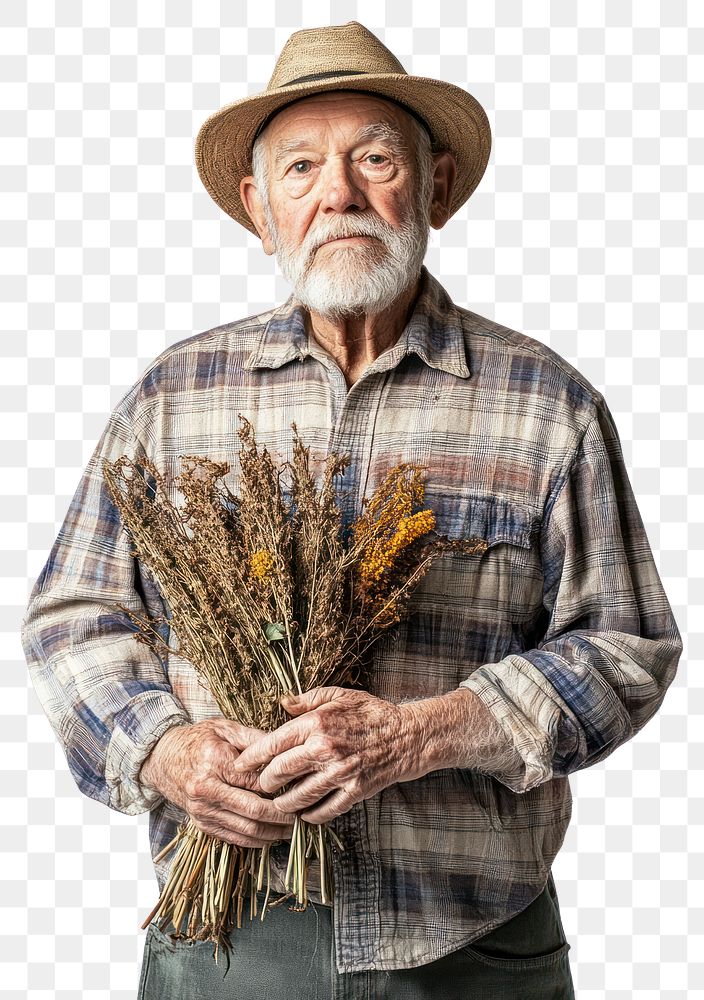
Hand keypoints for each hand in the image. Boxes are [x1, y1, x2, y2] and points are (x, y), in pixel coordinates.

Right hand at [139, 717, 297, 847]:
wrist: (162, 759)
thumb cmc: (197, 739)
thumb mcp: (224, 728)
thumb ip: (254, 738)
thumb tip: (285, 746)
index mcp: (214, 762)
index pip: (256, 780)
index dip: (281, 786)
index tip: (300, 787)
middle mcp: (206, 789)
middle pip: (253, 809)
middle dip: (282, 816)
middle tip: (302, 815)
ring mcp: (201, 810)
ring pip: (245, 829)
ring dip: (272, 833)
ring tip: (293, 829)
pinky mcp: (200, 823)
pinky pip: (232, 838)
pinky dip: (255, 841)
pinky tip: (271, 836)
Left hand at [231, 687, 427, 824]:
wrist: (407, 736)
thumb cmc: (371, 713)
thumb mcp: (339, 695)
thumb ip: (308, 700)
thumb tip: (282, 703)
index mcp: (316, 723)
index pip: (272, 743)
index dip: (251, 757)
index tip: (239, 764)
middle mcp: (324, 748)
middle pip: (279, 772)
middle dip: (264, 782)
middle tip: (260, 785)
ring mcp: (339, 772)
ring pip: (298, 796)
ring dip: (283, 803)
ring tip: (278, 803)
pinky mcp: (354, 791)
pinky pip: (323, 810)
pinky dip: (310, 815)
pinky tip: (304, 814)